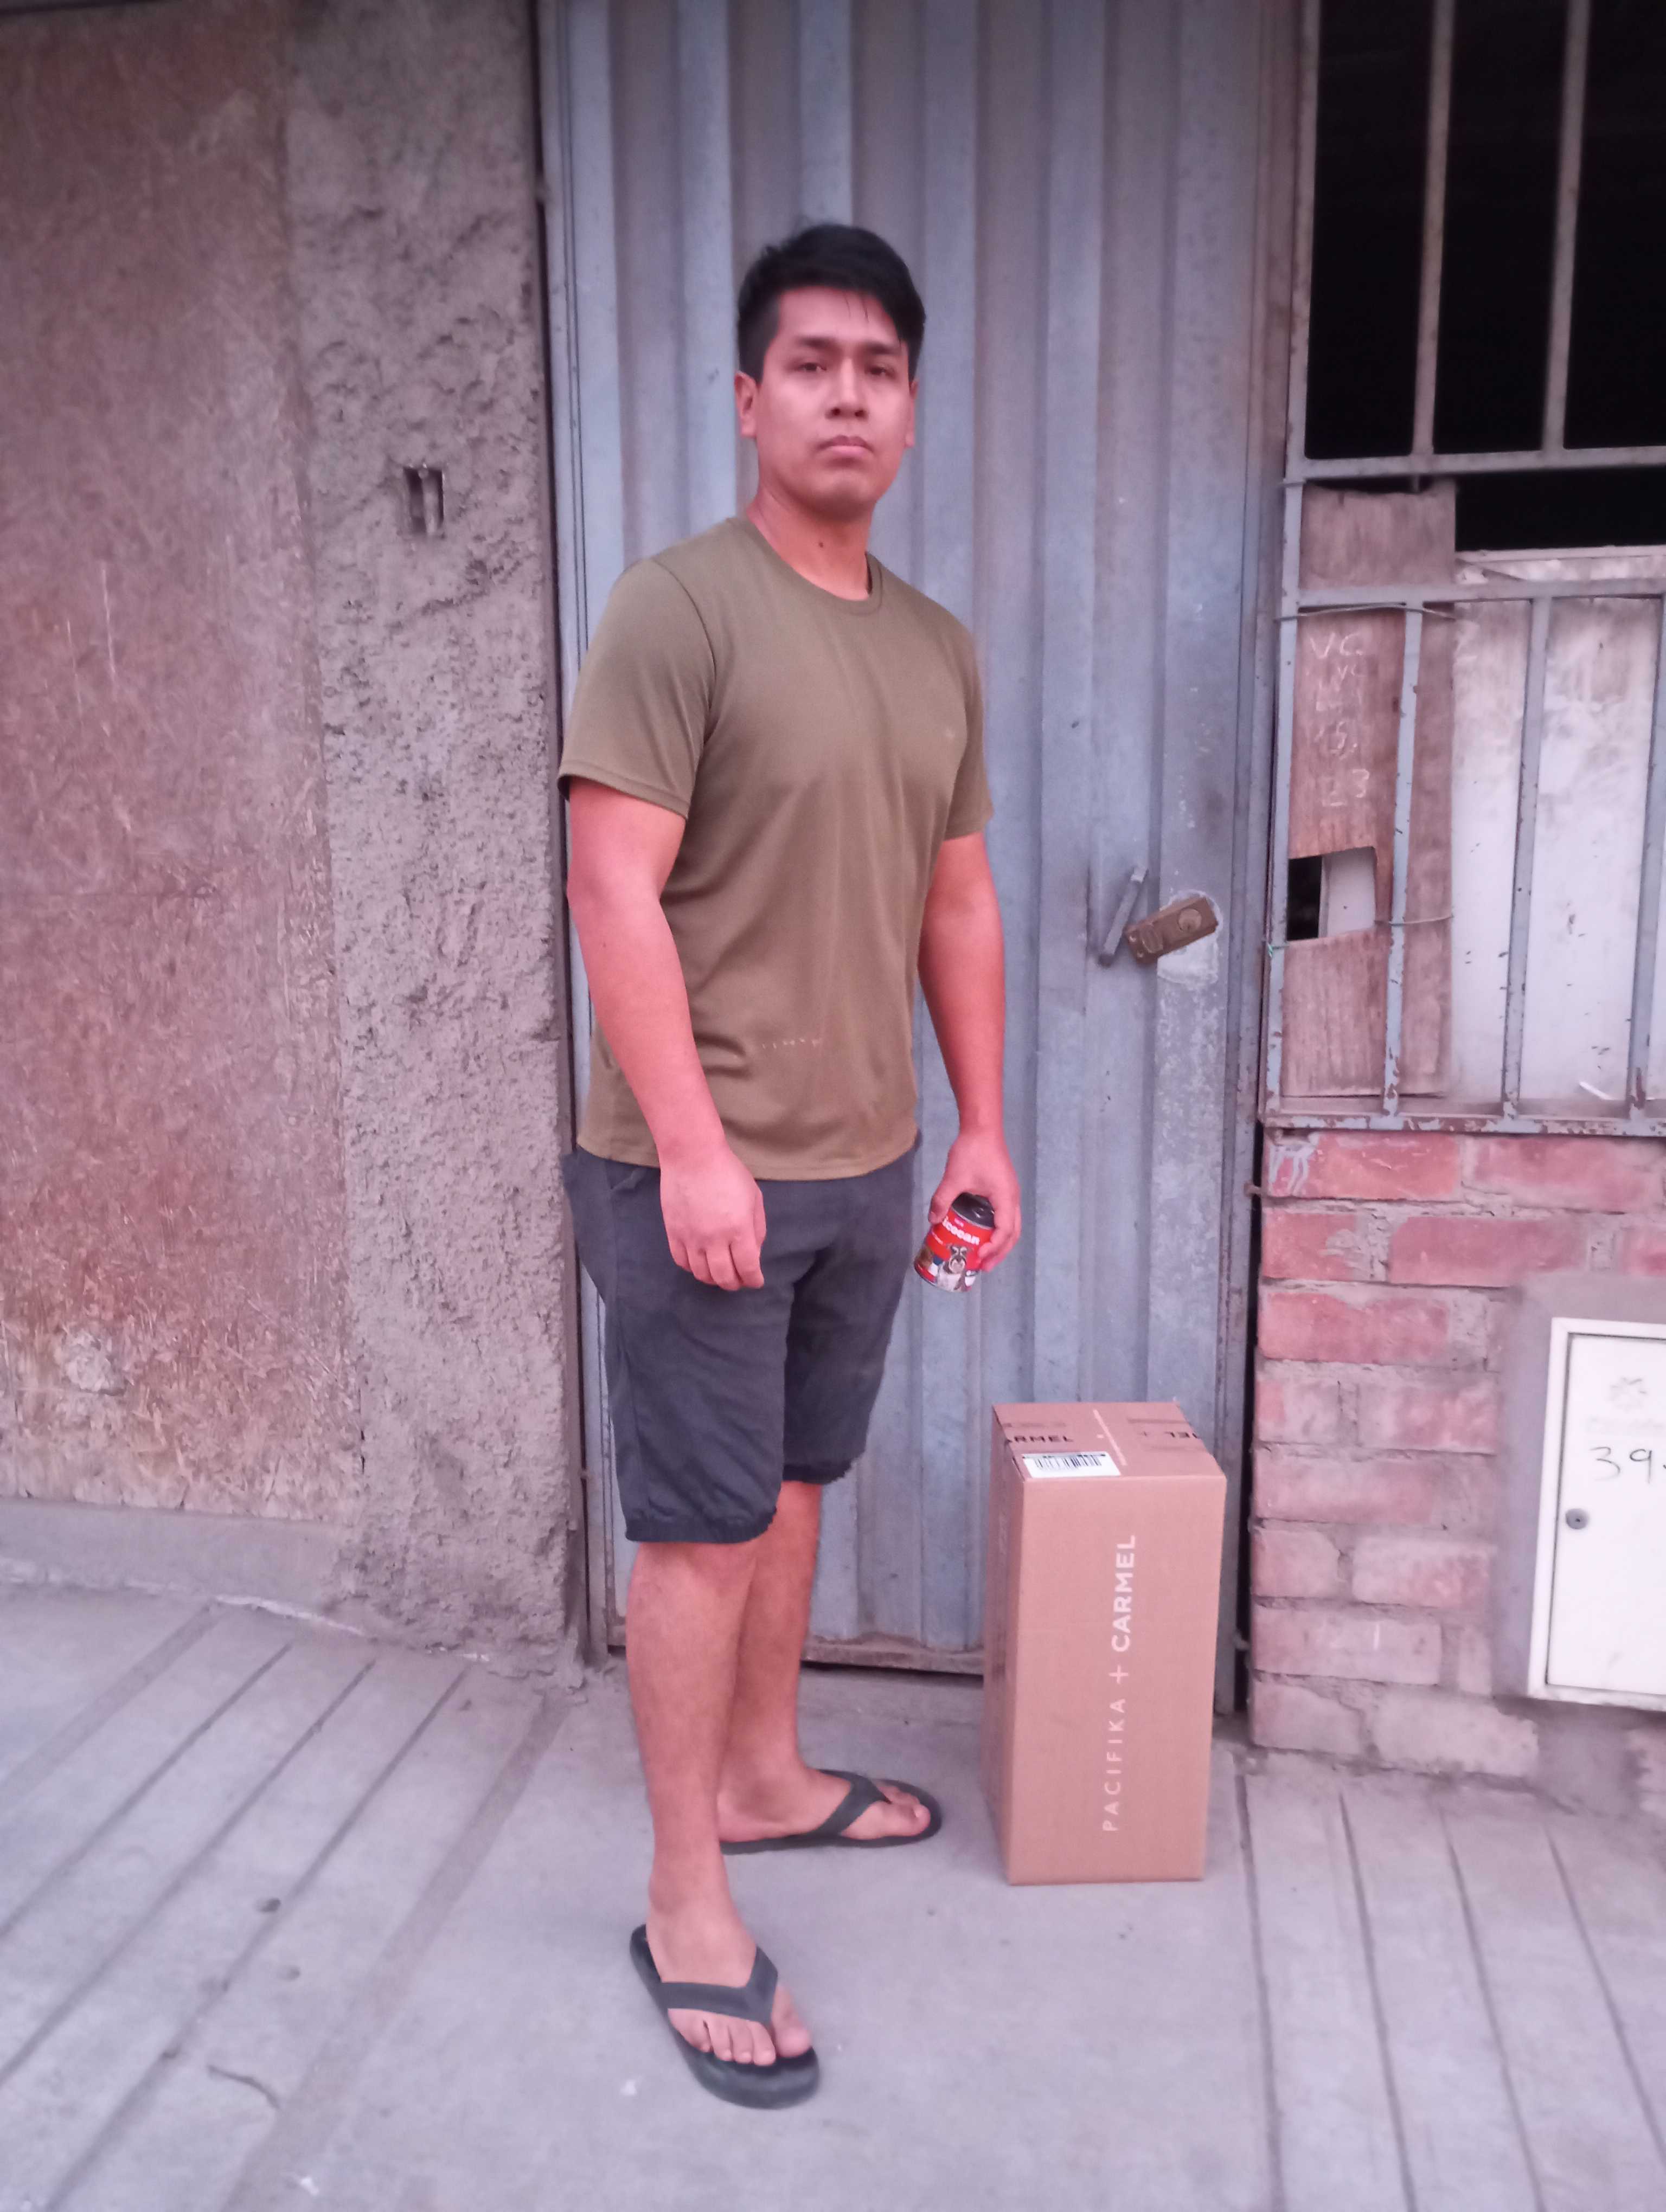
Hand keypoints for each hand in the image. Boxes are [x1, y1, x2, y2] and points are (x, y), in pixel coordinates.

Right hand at [659, 1144, 766, 1289]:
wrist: (692, 1156)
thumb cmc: (728, 1173)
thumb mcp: (754, 1198)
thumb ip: (757, 1229)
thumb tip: (753, 1253)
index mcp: (738, 1229)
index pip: (748, 1268)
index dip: (754, 1280)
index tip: (756, 1281)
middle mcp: (714, 1239)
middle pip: (724, 1278)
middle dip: (735, 1284)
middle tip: (739, 1280)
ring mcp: (691, 1238)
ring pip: (701, 1274)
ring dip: (714, 1279)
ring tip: (720, 1272)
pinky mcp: (674, 1233)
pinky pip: (682, 1262)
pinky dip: (693, 1268)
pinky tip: (700, 1262)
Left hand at [929, 1130, 1020, 1269]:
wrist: (983, 1128)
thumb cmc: (972, 1152)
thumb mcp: (954, 1178)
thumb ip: (942, 1199)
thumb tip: (932, 1220)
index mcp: (1006, 1198)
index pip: (1004, 1231)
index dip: (993, 1248)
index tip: (978, 1256)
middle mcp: (1013, 1199)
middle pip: (1013, 1233)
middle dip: (999, 1252)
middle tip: (983, 1266)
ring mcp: (1011, 1194)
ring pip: (1012, 1225)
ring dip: (1000, 1242)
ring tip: (984, 1255)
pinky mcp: (1005, 1189)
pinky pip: (1006, 1216)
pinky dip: (998, 1229)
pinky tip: (983, 1233)